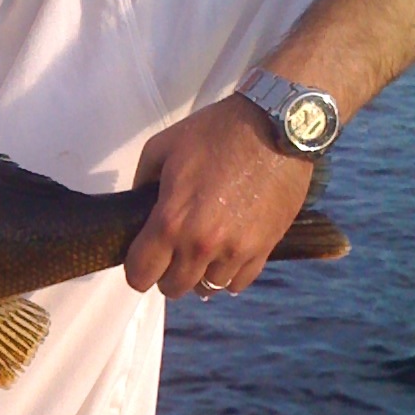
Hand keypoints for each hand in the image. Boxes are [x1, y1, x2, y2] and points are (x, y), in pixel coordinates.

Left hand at [124, 96, 314, 299]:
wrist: (277, 126)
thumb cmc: (216, 132)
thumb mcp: (162, 147)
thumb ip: (142, 182)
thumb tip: (137, 207)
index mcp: (171, 221)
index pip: (141, 274)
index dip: (136, 270)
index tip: (142, 260)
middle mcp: (201, 244)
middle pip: (173, 288)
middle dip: (166, 275)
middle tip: (171, 255)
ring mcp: (236, 250)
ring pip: (207, 288)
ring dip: (199, 274)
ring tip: (201, 253)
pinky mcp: (265, 248)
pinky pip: (239, 283)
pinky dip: (229, 275)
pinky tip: (226, 256)